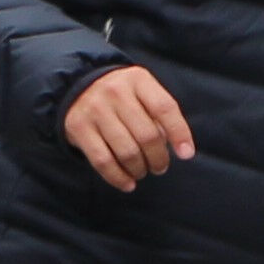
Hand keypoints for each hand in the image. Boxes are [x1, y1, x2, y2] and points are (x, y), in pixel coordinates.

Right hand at [61, 64, 192, 188]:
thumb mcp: (143, 92)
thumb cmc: (123, 96)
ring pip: (127, 152)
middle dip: (159, 159)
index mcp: (137, 80)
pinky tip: (128, 183)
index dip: (179, 134)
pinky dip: (118, 178)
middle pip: (147, 135)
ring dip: (140, 169)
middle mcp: (114, 91)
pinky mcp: (78, 127)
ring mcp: (94, 109)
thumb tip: (179, 150)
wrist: (77, 86)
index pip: (165, 108)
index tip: (186, 155)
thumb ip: (160, 115)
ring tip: (142, 171)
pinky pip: (103, 161)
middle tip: (159, 166)